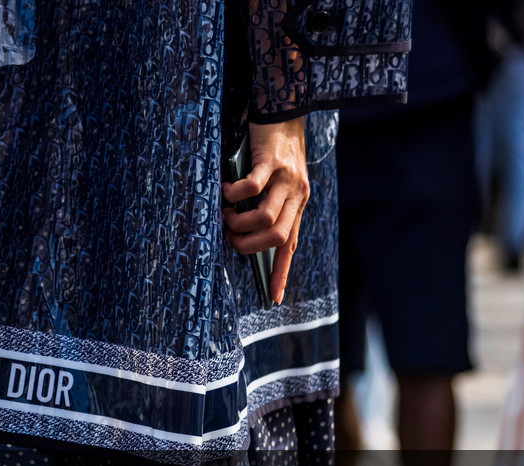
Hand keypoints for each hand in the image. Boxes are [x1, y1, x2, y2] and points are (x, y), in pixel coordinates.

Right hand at [222, 117, 309, 305]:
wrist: (284, 109)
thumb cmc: (274, 147)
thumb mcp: (277, 180)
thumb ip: (266, 202)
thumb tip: (243, 229)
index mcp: (298, 203)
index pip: (291, 245)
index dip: (282, 273)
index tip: (274, 298)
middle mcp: (297, 194)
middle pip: (277, 236)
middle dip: (250, 245)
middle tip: (231, 237)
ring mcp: (286, 178)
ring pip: (265, 217)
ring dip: (240, 223)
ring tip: (226, 215)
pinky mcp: (272, 161)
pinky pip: (251, 187)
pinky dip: (234, 194)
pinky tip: (225, 190)